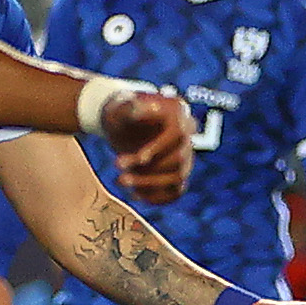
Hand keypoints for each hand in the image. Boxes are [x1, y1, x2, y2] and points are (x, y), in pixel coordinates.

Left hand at [100, 87, 192, 203]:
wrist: (121, 124)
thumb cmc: (121, 112)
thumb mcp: (121, 107)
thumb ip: (129, 108)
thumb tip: (137, 108)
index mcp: (178, 114)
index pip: (178, 135)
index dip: (160, 148)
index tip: (139, 158)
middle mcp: (187, 136)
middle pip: (178, 159)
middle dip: (148, 168)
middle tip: (117, 165)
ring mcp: (185, 156)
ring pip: (177, 178)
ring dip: (149, 184)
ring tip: (120, 181)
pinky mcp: (177, 173)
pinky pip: (175, 191)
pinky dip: (157, 197)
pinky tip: (134, 195)